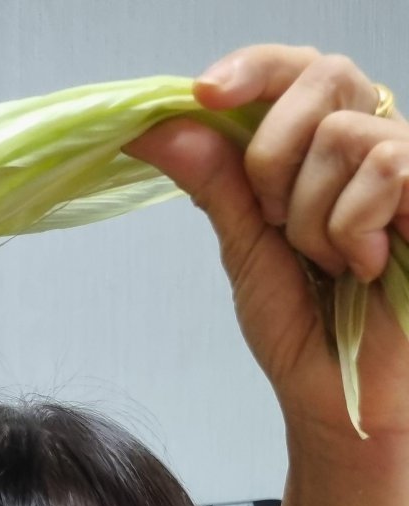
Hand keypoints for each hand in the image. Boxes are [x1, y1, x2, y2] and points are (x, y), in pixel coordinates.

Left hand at [127, 46, 408, 441]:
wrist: (337, 397)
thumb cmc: (302, 328)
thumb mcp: (246, 248)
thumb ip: (215, 182)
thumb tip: (158, 126)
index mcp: (325, 145)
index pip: (297, 68)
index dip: (254, 67)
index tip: (202, 92)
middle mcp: (374, 140)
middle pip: (324, 76)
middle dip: (275, 154)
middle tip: (274, 223)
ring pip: (343, 135)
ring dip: (312, 216)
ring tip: (328, 264)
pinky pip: (386, 168)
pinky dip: (354, 227)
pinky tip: (363, 266)